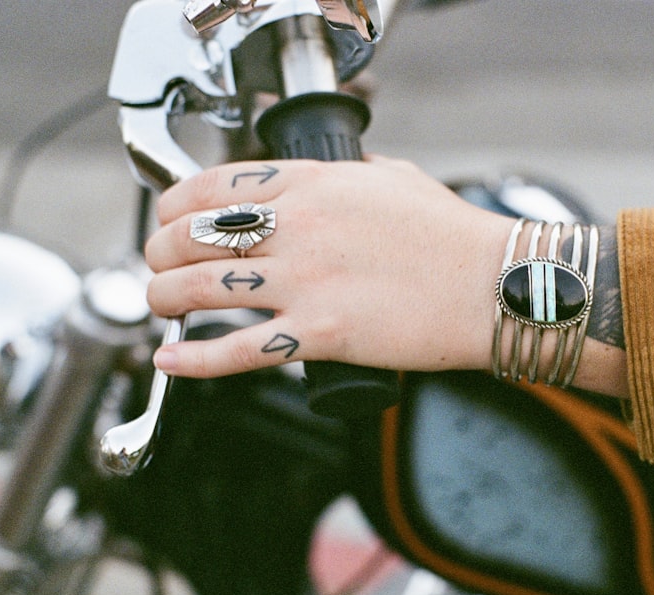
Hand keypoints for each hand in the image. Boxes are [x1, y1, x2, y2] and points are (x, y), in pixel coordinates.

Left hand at [145, 155, 514, 378]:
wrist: (494, 284)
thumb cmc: (451, 235)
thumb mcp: (392, 178)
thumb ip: (346, 176)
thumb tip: (320, 184)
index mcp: (312, 183)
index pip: (211, 185)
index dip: (173, 205)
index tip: (168, 219)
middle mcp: (298, 226)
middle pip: (192, 236)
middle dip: (160, 253)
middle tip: (159, 266)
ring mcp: (307, 281)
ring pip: (201, 289)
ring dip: (164, 299)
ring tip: (160, 307)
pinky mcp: (321, 333)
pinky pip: (239, 349)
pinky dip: (194, 359)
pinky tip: (171, 360)